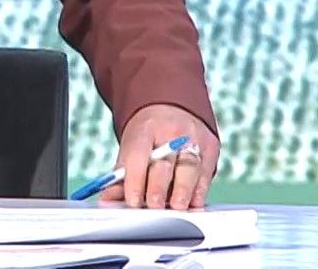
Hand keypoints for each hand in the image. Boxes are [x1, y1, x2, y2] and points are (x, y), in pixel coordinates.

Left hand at [100, 103, 218, 210]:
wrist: (172, 110)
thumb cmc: (148, 136)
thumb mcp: (131, 148)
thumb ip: (120, 176)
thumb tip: (107, 200)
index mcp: (145, 128)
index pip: (138, 154)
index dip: (135, 179)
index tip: (133, 201)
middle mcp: (171, 130)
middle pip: (164, 162)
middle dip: (158, 187)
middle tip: (154, 207)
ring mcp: (194, 137)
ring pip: (189, 167)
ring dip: (183, 190)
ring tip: (177, 207)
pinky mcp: (211, 147)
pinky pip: (205, 173)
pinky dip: (199, 191)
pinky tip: (192, 203)